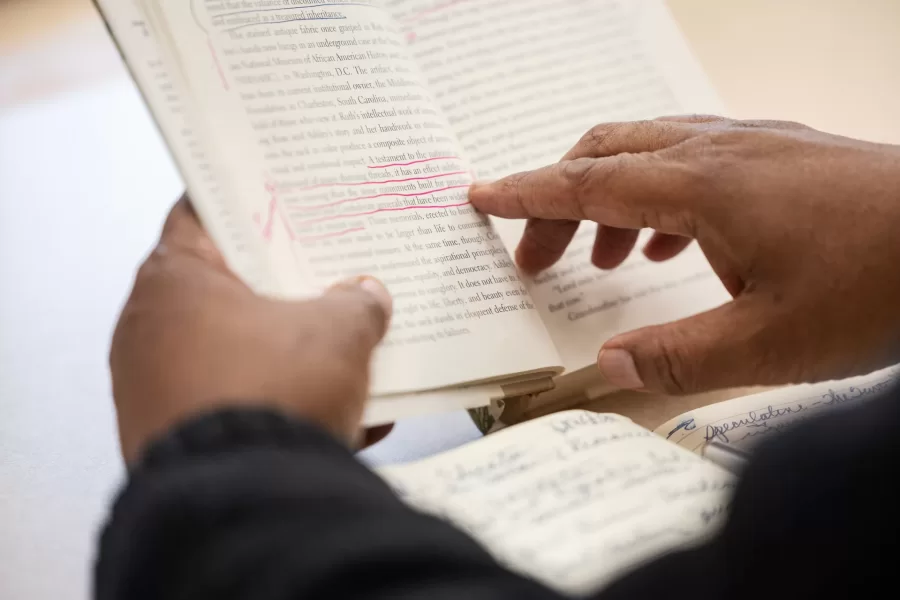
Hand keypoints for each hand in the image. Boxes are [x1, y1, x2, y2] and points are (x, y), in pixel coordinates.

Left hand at [110, 198, 392, 462]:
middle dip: (284, 292)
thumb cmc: (274, 393)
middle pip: (224, 291)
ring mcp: (155, 389)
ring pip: (234, 355)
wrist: (244, 506)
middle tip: (327, 282)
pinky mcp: (171, 441)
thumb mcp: (337, 334)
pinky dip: (280, 409)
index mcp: (174, 282)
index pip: (201, 214)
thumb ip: (357, 306)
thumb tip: (366, 298)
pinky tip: (341, 424)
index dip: (245, 205)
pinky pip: (236, 408)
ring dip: (289, 358)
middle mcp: (149, 330)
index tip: (278, 202)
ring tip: (347, 364)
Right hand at [470, 116, 899, 394]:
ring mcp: (755, 144)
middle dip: (557, 199)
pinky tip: (674, 243)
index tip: (479, 196)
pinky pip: (694, 159)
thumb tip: (607, 365)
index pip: (586, 184)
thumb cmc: (880, 284)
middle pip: (607, 155)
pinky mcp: (783, 154)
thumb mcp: (771, 344)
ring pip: (650, 151)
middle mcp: (719, 151)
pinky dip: (659, 196)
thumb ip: (677, 356)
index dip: (525, 193)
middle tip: (535, 254)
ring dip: (609, 198)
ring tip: (600, 260)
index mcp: (702, 188)